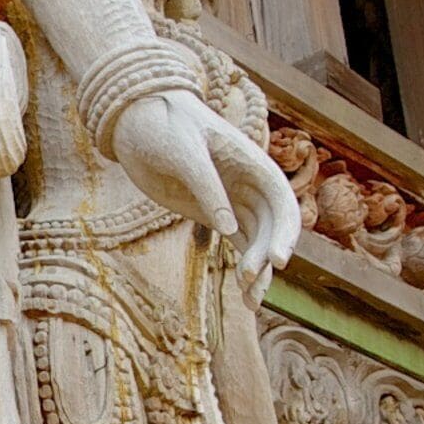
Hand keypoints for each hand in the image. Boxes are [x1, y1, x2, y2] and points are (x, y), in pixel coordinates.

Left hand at [111, 90, 299, 286]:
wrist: (137, 120)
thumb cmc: (164, 125)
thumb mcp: (183, 152)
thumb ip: (207, 187)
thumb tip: (229, 229)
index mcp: (250, 163)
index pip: (281, 200)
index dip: (286, 231)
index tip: (277, 260)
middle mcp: (248, 184)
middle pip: (272, 227)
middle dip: (266, 257)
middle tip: (249, 282)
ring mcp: (231, 200)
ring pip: (258, 241)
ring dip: (258, 271)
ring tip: (250, 303)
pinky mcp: (213, 214)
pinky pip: (238, 244)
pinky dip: (245, 268)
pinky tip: (245, 297)